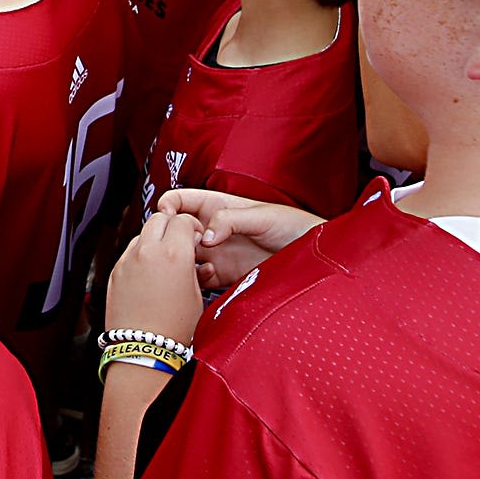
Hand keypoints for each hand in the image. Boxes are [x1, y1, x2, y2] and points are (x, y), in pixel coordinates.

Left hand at [106, 210, 207, 346]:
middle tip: (180, 241)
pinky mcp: (116, 271)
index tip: (195, 237)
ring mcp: (128, 260)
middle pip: (159, 218)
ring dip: (155, 239)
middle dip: (172, 225)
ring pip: (142, 233)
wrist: (144, 349)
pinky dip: (140, 255)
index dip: (192, 227)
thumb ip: (194, 266)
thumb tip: (194, 255)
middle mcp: (148, 252)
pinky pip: (129, 252)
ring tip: (164, 260)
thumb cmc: (173, 329)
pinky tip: (149, 273)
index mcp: (173, 254)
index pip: (183, 220)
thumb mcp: (196, 294)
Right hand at [163, 189, 322, 291]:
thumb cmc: (292, 226)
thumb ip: (231, 220)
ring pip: (185, 255)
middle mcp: (213, 229)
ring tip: (192, 260)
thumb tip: (205, 236)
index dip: (169, 204)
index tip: (166, 213)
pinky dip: (195, 278)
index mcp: (218, 206)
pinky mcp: (224, 274)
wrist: (313, 255)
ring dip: (182, 259)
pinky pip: (199, 278)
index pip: (183, 200)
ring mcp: (217, 252)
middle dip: (172, 235)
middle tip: (182, 243)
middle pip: (178, 230)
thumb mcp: (262, 215)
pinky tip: (206, 275)